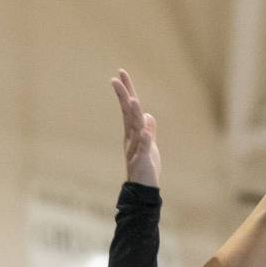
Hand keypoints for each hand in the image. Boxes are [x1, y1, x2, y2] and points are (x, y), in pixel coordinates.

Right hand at [111, 69, 160, 187]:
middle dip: (123, 96)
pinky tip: (145, 132)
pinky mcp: (142, 161)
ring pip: (135, 128)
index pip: (129, 109)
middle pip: (128, 114)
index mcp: (133, 133)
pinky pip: (144, 149)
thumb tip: (149, 115)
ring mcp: (136, 149)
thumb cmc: (146, 169)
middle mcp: (132, 138)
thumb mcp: (150, 146)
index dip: (126, 92)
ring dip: (134, 114)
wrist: (143, 191)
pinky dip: (145, 140)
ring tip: (132, 100)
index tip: (120, 75)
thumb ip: (149, 131)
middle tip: (116, 79)